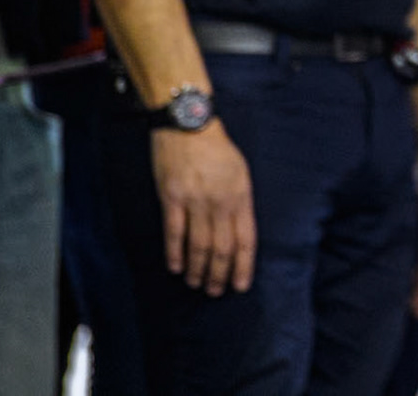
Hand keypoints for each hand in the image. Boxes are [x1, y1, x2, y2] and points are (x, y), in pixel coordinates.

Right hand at [151, 121, 255, 295]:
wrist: (188, 124)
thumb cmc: (216, 148)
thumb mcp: (240, 172)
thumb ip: (240, 202)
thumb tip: (238, 233)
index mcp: (241, 195)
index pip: (245, 239)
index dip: (243, 265)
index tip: (241, 285)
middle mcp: (220, 201)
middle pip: (222, 247)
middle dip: (220, 274)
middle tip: (216, 291)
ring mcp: (195, 200)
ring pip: (199, 245)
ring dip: (199, 269)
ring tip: (197, 284)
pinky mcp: (172, 197)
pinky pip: (174, 232)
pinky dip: (175, 253)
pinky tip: (177, 268)